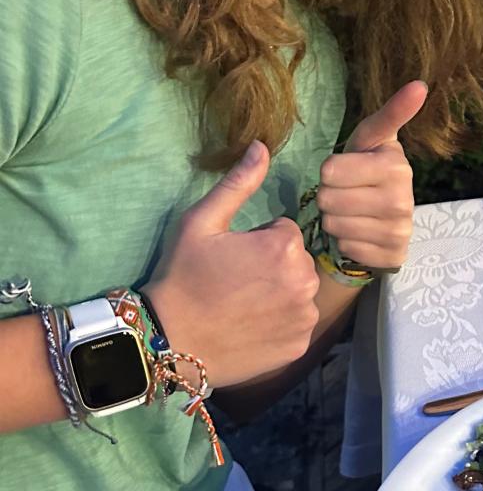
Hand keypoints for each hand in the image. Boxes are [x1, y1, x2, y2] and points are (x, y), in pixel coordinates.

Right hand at [146, 141, 320, 387]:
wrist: (171, 340)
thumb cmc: (183, 277)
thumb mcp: (202, 223)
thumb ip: (238, 184)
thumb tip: (263, 146)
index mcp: (285, 248)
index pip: (285, 231)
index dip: (258, 240)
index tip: (233, 256)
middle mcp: (305, 282)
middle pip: (297, 260)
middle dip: (273, 265)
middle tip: (236, 280)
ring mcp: (305, 316)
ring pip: (300, 291)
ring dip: (281, 292)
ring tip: (243, 304)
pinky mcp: (300, 344)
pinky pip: (298, 322)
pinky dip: (281, 322)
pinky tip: (252, 326)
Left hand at [316, 80, 424, 271]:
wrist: (383, 215)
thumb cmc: (368, 169)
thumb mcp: (372, 139)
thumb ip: (391, 113)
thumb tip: (420, 84)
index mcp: (396, 166)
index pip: (329, 170)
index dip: (330, 172)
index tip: (347, 170)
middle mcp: (403, 200)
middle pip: (327, 199)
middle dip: (330, 196)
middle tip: (349, 193)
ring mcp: (400, 231)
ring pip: (334, 224)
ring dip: (336, 219)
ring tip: (353, 212)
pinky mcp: (393, 256)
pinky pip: (346, 247)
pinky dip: (347, 241)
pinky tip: (361, 232)